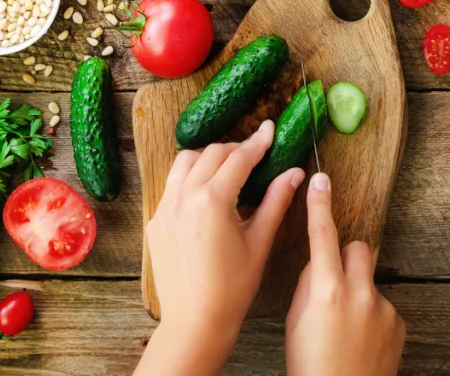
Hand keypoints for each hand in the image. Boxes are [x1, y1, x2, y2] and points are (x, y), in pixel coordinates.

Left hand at [135, 120, 304, 375]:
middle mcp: (183, 197)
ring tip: (228, 169)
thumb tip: (293, 173)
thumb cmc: (232, 288)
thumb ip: (276, 201)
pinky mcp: (155, 222)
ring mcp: (165, 208)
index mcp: (212, 200)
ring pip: (184, 164)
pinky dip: (189, 179)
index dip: (258, 142)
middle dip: (235, 149)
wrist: (195, 321)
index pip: (239, 158)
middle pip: (211, 154)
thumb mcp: (260, 241)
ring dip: (207, 158)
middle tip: (254, 152)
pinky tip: (206, 194)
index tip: (270, 129)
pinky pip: (171, 186)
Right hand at [286, 173, 405, 375]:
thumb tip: (319, 267)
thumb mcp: (297, 322)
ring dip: (357, 295)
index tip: (321, 180)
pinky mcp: (398, 323)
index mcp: (326, 290)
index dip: (320, 205)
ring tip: (346, 329)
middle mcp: (359, 292)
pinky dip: (371, 319)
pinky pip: (382, 307)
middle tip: (333, 285)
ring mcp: (383, 307)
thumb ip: (309, 286)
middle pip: (357, 249)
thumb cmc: (310, 365)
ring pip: (368, 283)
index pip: (322, 235)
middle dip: (345, 259)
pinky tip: (361, 342)